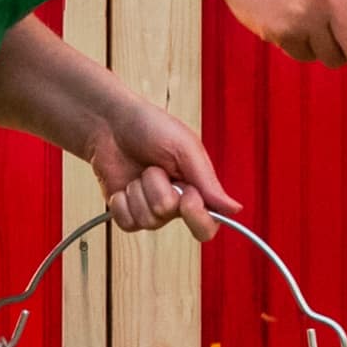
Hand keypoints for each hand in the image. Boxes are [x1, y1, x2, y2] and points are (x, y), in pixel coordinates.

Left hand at [88, 100, 239, 239]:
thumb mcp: (185, 147)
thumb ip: (208, 182)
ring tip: (141, 171)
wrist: (111, 123)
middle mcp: (175, 202)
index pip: (208, 224)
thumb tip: (234, 209)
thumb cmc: (150, 126)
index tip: (187, 196)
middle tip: (156, 170)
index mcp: (196, 188)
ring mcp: (150, 209)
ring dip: (140, 191)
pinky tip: (125, 185)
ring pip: (147, 220)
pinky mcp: (127, 213)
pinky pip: (128, 223)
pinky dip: (122, 202)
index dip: (198, 216)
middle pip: (172, 217)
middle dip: (160, 191)